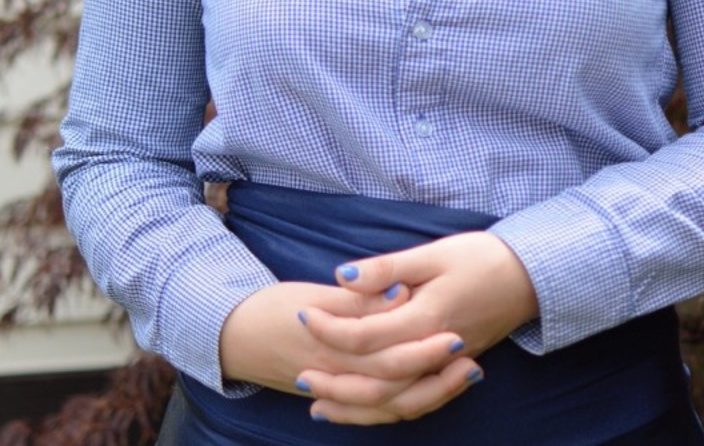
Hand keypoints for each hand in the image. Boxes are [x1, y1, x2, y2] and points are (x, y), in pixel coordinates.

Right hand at [220, 280, 467, 401]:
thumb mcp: (313, 295)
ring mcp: (338, 391)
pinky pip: (375, 410)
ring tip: (463, 376)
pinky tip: (428, 393)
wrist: (232, 337)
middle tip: (471, 359)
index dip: (424, 346)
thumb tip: (398, 294)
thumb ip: (357, 298)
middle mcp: (340, 375)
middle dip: (436, 375)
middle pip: (397, 384)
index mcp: (335, 346)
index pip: (388, 352)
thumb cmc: (272, 308)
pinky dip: (403, 404)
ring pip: (390, 403)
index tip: (456, 331)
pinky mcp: (336, 395)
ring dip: (429, 393)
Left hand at [295, 231, 537, 423]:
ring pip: (394, 402)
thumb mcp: (432, 254)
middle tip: (300, 374)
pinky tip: (364, 405)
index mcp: (425, 319)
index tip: (303, 315)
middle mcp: (434, 352)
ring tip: (318, 405)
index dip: (329, 329)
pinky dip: (384, 409)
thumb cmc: (480, 258)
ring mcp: (445, 367)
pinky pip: (413, 401)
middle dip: (334, 382)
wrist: (529, 277)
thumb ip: (387, 270)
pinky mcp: (451, 370)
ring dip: (354, 406)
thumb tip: (342, 275)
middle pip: (375, 382)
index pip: (365, 336)